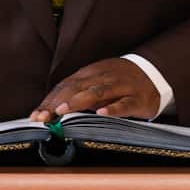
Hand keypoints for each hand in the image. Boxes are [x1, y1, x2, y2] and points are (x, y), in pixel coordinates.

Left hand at [30, 58, 159, 121]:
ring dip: (79, 101)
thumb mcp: (97, 83)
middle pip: (78, 88)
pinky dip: (113, 108)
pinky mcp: (137, 98)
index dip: (50, 100)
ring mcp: (121, 86)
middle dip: (58, 102)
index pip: (66, 86)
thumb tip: (51, 111)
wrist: (154, 73)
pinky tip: (102, 113)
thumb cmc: (119, 82)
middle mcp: (103, 77)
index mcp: (91, 73)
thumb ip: (77, 94)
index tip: (36, 116)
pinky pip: (124, 103)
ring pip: (98, 92)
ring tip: (63, 111)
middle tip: (43, 117)